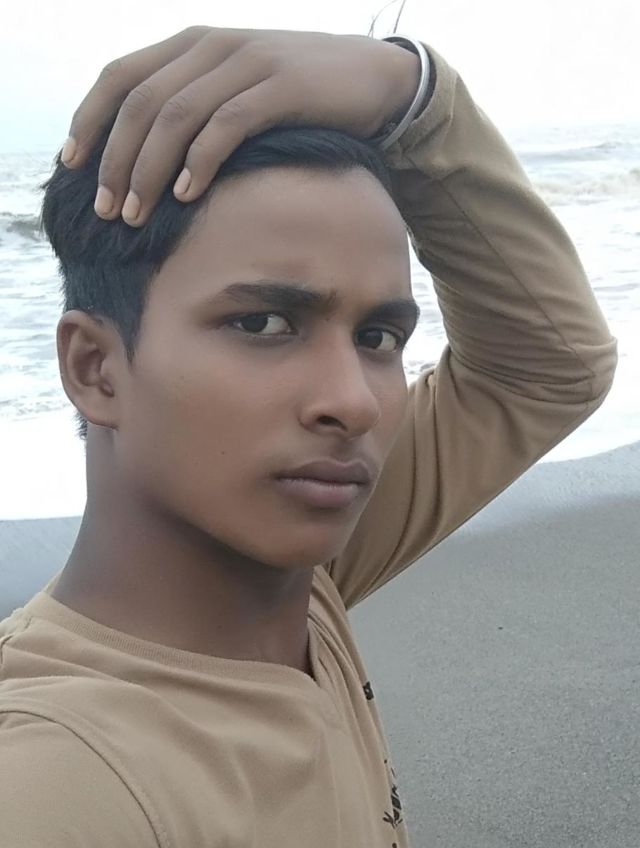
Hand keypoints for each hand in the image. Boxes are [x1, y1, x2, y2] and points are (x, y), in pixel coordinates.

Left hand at [61, 27, 419, 226]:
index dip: (90, 120)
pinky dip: (200, 161)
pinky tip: (186, 195)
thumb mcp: (237, 89)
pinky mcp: (281, 87)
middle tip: (107, 211)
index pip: (120, 77)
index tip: (72, 166)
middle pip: (141, 103)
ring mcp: (247, 63)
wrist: (373, 78)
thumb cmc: (300, 94)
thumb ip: (197, 104)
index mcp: (194, 44)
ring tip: (137, 216)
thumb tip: (149, 154)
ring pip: (177, 116)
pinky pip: (227, 124)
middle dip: (115, 161)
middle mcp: (213, 46)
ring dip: (149, 170)